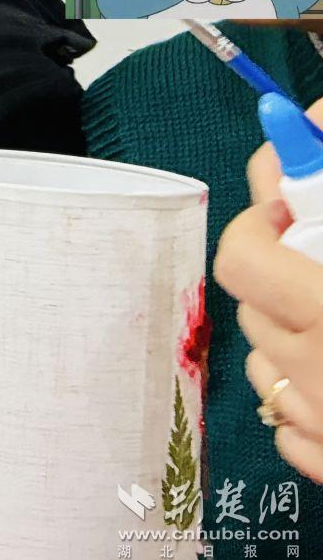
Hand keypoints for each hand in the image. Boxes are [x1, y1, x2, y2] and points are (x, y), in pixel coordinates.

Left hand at [215, 138, 322, 480]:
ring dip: (291, 335)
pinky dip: (306, 398)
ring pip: (263, 361)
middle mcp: (317, 373)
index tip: (286, 207)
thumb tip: (302, 133)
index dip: (261, 221)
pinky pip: (286, 420)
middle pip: (250, 304)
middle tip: (321, 263)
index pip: (244, 255)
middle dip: (280, 274)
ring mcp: (321, 426)